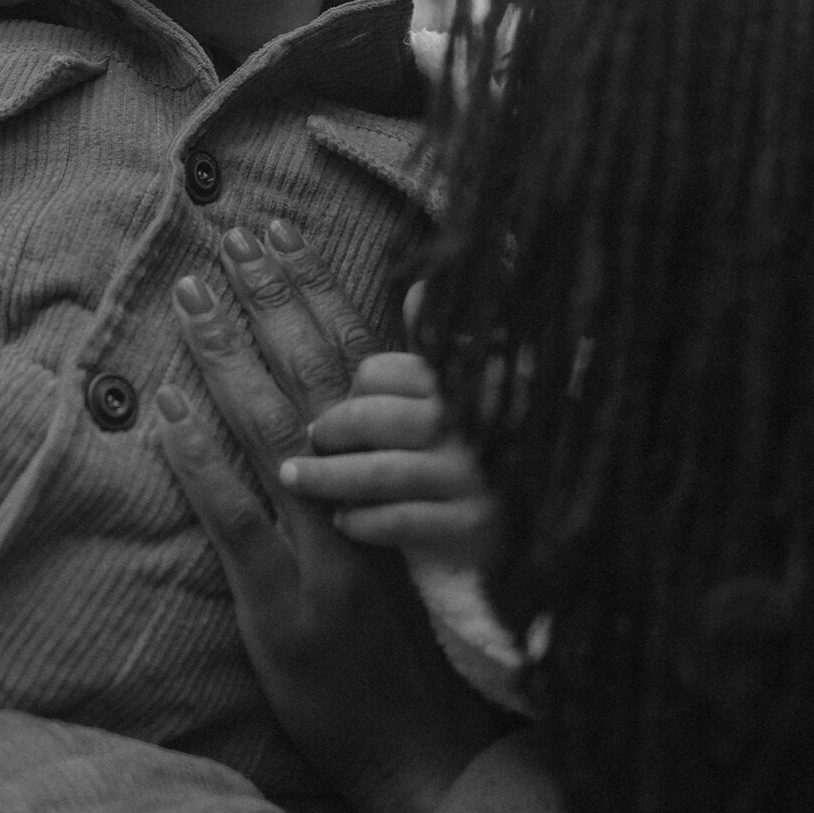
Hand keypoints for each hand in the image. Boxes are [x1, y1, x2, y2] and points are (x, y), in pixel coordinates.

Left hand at [159, 229, 503, 812]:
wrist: (429, 754)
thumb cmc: (418, 648)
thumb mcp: (418, 539)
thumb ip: (383, 462)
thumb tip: (340, 385)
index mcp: (408, 480)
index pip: (363, 364)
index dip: (319, 293)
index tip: (282, 232)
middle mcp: (373, 504)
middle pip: (320, 380)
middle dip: (273, 300)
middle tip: (230, 235)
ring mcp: (327, 555)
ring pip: (276, 434)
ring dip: (228, 357)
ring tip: (191, 296)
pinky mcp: (285, 605)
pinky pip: (236, 516)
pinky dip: (198, 456)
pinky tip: (167, 406)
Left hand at [278, 347, 498, 571]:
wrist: (518, 524)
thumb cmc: (469, 449)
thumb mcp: (457, 391)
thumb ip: (433, 344)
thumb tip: (417, 287)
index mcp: (461, 384)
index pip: (388, 373)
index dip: (356, 387)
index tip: (338, 405)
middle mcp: (470, 427)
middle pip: (378, 419)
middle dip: (333, 429)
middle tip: (312, 440)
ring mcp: (473, 477)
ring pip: (383, 472)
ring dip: (329, 477)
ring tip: (295, 477)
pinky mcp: (471, 525)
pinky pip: (402, 521)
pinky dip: (364, 520)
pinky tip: (343, 520)